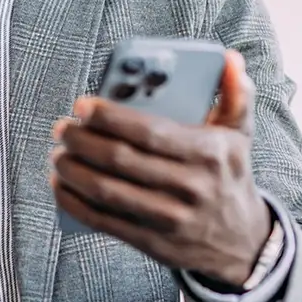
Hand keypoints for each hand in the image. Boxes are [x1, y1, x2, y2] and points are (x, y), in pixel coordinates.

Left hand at [51, 49, 274, 286]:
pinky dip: (75, 204)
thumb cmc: (230, 176)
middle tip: (63, 128)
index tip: (82, 105)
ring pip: (107, 191)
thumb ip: (237, 94)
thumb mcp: (241, 135)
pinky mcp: (152, 243)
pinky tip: (61, 186)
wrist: (243, 243)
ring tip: (58, 155)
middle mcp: (190, 187)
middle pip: (120, 160)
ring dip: (73, 171)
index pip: (149, 131)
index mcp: (208, 153)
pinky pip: (104, 221)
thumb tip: (229, 59)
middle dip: (82, 141)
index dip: (109, 117)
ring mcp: (170, 219)